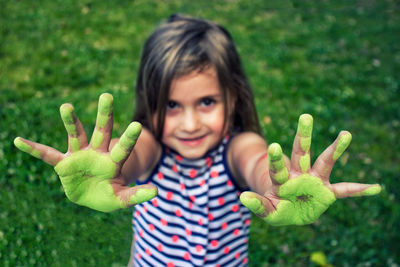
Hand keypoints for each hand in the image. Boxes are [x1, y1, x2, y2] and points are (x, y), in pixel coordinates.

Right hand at [14, 93, 156, 211]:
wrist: (92, 195)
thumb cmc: (109, 194)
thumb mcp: (121, 198)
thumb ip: (136, 194)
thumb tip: (155, 191)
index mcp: (113, 161)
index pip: (123, 148)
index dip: (129, 138)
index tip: (137, 125)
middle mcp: (97, 153)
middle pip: (102, 131)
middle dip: (104, 115)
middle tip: (107, 96)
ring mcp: (80, 155)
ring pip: (76, 135)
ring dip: (71, 122)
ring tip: (66, 106)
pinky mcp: (63, 164)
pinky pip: (46, 155)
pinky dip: (33, 149)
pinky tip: (18, 141)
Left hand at [240, 114, 380, 225]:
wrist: (291, 211)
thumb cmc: (277, 208)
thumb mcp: (268, 211)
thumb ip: (258, 205)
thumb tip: (243, 197)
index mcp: (282, 180)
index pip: (277, 167)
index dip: (276, 158)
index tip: (273, 145)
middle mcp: (299, 175)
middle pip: (301, 152)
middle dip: (303, 135)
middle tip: (305, 116)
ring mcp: (315, 181)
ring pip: (325, 161)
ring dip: (335, 149)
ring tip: (346, 133)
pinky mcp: (327, 192)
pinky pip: (346, 190)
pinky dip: (360, 190)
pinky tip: (376, 188)